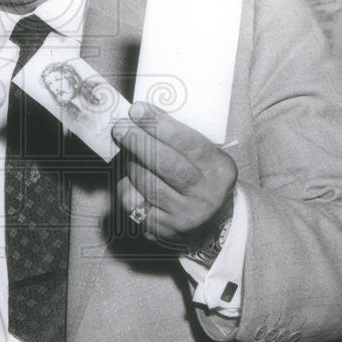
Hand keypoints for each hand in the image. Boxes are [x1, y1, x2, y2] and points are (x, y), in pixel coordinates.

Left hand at [111, 102, 236, 247]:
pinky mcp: (163, 230)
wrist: (211, 224)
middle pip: (166, 164)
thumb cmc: (202, 179)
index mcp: (220, 171)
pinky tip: (129, 177)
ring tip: (126, 148)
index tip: (138, 110)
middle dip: (139, 142)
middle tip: (120, 126)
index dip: (160, 126)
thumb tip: (143, 112)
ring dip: (131, 162)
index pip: (189, 144)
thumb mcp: (205, 157)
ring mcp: (184, 216)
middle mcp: (205, 196)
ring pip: (146, 183)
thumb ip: (180, 138)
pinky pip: (134, 203)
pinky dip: (127, 186)